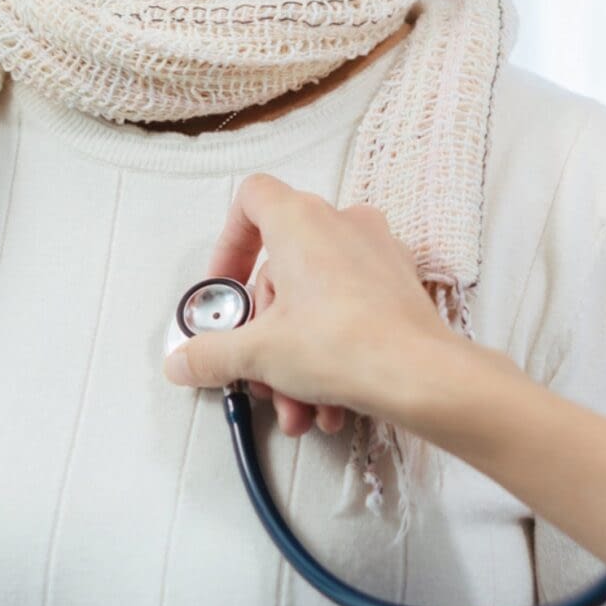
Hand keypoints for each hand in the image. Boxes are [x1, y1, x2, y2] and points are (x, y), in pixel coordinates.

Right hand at [162, 174, 490, 439]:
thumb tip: (184, 361)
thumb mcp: (259, 354)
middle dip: (266, 334)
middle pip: (281, 271)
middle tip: (260, 372)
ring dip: (297, 358)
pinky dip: (331, 354)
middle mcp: (341, 225)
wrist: (421, 375)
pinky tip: (328, 404)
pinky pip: (349, 311)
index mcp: (300, 221)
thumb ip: (211, 354)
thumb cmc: (349, 344)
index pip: (251, 199)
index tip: (226, 289)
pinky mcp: (398, 285)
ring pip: (315, 300)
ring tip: (298, 405)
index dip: (229, 243)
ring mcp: (375, 253)